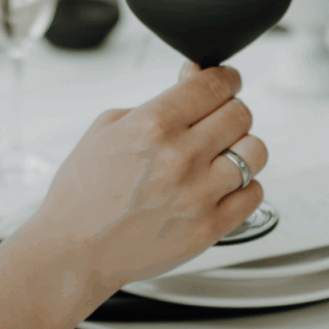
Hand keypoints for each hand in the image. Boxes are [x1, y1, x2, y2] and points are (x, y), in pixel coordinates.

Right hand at [21, 62, 268, 293]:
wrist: (72, 251)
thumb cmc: (83, 193)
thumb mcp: (107, 128)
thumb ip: (157, 101)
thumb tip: (194, 77)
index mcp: (152, 125)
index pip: (215, 84)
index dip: (227, 78)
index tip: (227, 81)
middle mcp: (179, 157)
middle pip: (241, 114)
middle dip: (231, 110)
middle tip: (218, 120)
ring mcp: (198, 195)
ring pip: (256, 151)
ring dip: (243, 148)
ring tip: (222, 155)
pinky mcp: (209, 228)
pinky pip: (254, 193)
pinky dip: (243, 186)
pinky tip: (220, 186)